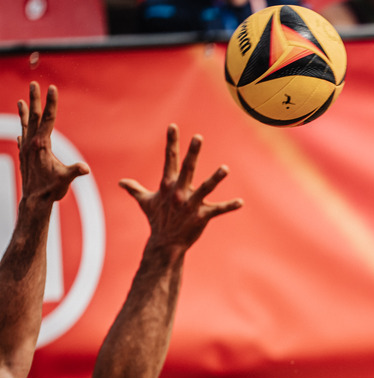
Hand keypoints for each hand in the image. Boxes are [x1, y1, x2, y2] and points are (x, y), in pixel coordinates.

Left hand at [17, 82, 89, 207]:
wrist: (34, 200)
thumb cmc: (51, 189)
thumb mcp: (65, 179)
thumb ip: (75, 171)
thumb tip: (85, 168)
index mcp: (41, 144)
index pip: (48, 118)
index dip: (51, 102)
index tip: (52, 88)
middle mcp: (31, 143)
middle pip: (34, 116)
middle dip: (35, 99)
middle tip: (34, 83)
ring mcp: (26, 149)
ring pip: (26, 125)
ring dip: (25, 112)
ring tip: (21, 100)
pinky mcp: (24, 156)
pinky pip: (23, 138)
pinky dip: (23, 130)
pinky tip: (22, 130)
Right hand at [119, 125, 242, 251]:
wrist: (165, 243)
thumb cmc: (157, 220)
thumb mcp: (145, 202)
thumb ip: (135, 189)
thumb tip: (121, 182)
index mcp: (168, 185)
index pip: (170, 160)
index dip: (172, 143)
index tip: (173, 126)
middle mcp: (179, 192)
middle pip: (187, 169)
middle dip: (192, 153)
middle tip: (198, 137)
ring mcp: (191, 204)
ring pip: (205, 188)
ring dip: (215, 178)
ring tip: (225, 168)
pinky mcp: (202, 217)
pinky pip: (218, 210)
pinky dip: (229, 206)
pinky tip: (241, 202)